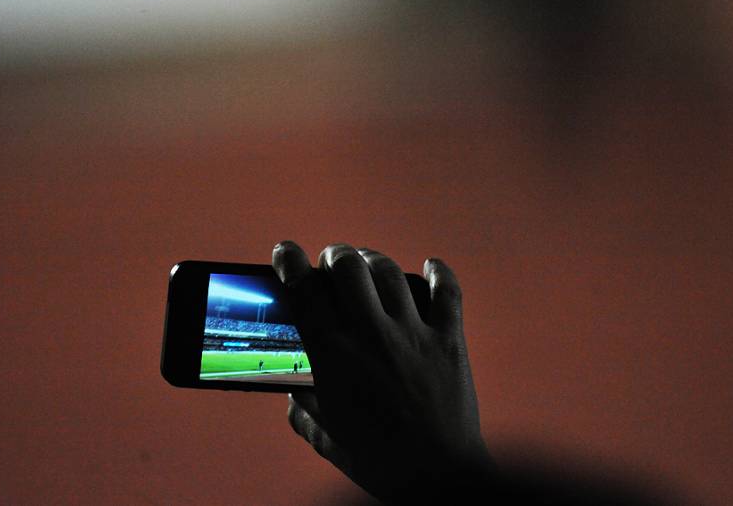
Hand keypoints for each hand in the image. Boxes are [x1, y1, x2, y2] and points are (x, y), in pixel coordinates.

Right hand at [272, 241, 495, 502]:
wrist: (438, 479)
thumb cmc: (379, 462)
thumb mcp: (327, 438)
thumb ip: (304, 411)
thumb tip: (296, 394)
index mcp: (333, 356)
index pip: (304, 290)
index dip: (289, 262)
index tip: (284, 252)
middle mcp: (371, 335)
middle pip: (346, 266)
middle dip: (333, 255)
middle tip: (331, 261)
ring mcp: (413, 334)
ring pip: (389, 272)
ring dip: (373, 260)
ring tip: (367, 262)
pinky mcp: (448, 341)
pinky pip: (447, 292)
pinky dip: (439, 273)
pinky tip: (431, 266)